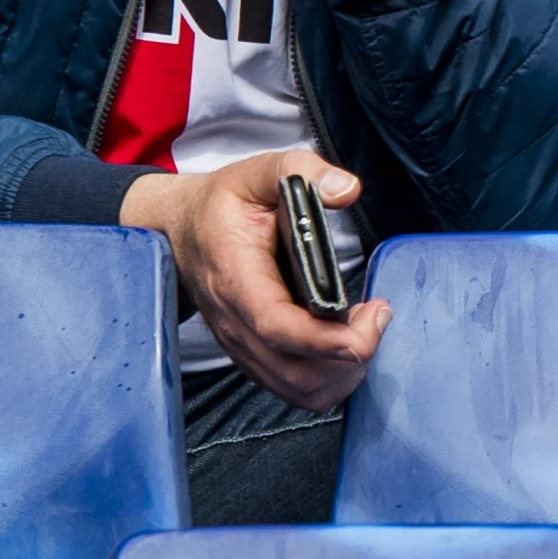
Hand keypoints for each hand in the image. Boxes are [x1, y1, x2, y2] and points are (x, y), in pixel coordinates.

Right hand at [119, 150, 390, 411]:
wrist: (180, 228)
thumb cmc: (221, 204)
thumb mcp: (257, 172)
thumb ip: (300, 169)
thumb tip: (345, 189)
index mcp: (236, 277)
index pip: (278, 326)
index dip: (328, 338)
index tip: (373, 318)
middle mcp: (235, 322)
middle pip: (296, 371)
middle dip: (351, 355)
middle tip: (377, 315)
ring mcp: (241, 344)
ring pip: (298, 389)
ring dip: (344, 372)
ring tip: (366, 329)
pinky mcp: (251, 354)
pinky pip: (292, 388)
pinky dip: (330, 378)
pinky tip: (346, 342)